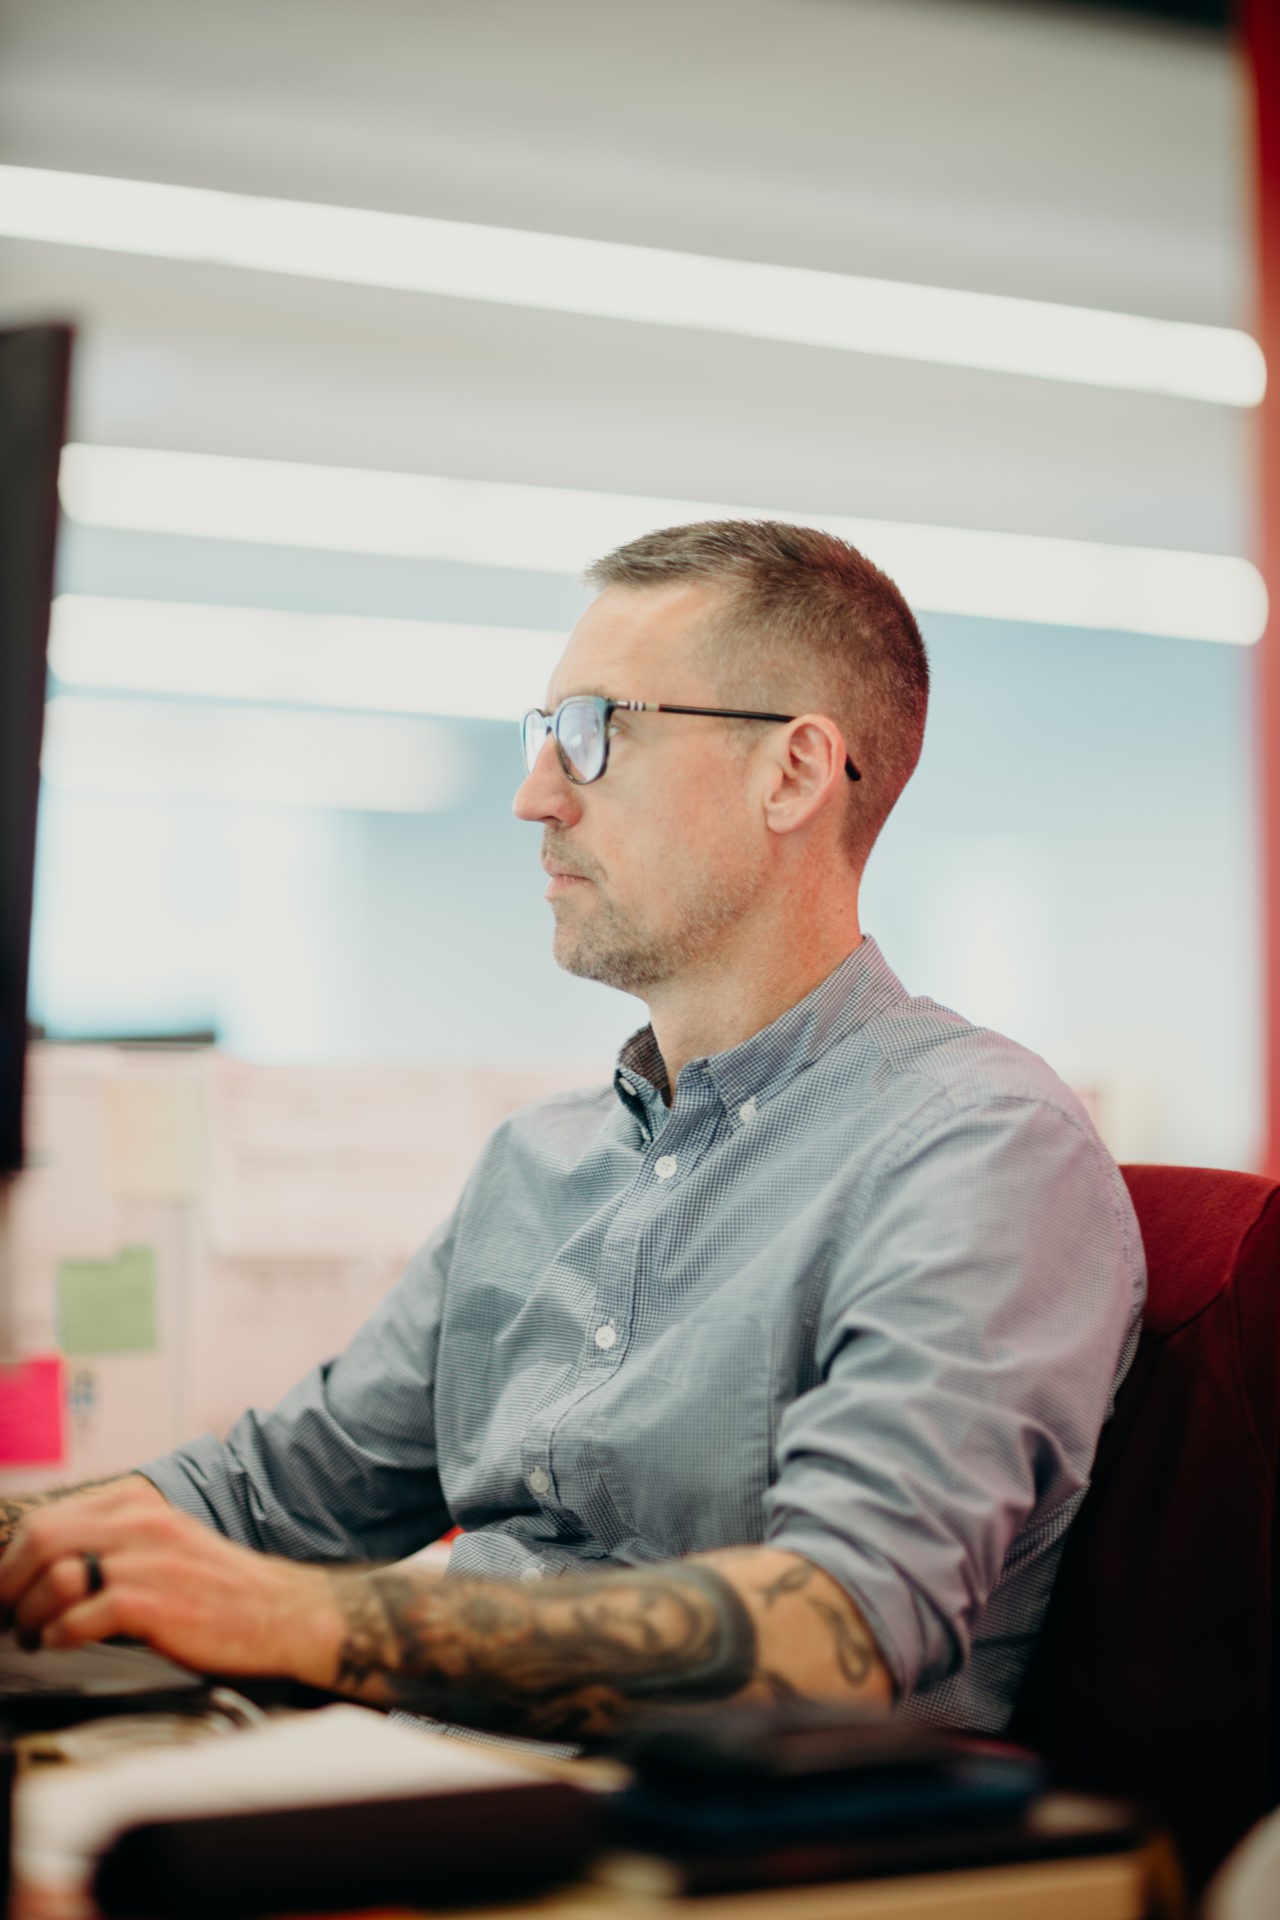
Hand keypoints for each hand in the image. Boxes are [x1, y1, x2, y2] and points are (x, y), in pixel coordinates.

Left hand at [0, 1481, 335, 1679]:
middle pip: (42, 1539)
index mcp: (140, 1506)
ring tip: (34, 1633)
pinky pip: (83, 1616)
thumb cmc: (220, 1587)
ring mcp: (150, 1563)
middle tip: (6, 1612)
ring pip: (55, 1577)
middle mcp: (143, 1524)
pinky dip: (61, 1634)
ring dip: (29, 1613)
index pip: (49, 1517)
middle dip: (9, 1582)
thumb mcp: (165, 1543)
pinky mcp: (158, 1605)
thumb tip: (48, 1564)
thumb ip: (114, 1542)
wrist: (283, 1612)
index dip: (13, 1556)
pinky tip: (65, 1641)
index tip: (7, 1584)